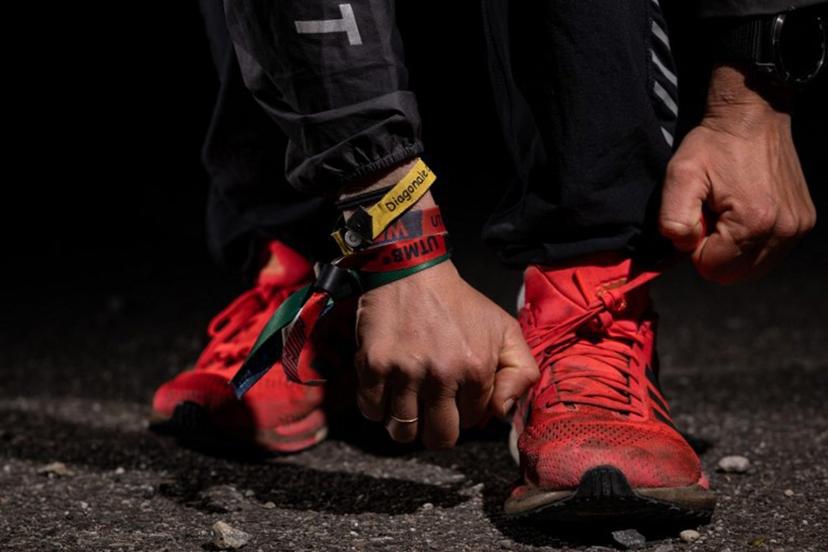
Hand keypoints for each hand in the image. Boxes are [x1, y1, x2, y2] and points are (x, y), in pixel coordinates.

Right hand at [354, 260, 537, 448]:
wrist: (412, 271)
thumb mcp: (505, 329)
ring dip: (405, 424)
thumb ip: (521, 372)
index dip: (464, 411)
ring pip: (403, 431)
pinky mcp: (373, 365)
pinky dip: (377, 409)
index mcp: (476, 368)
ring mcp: (404, 372)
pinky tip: (387, 393)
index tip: (457, 395)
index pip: (471, 421)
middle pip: (439, 437)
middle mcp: (441, 374)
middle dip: (438, 431)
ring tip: (408, 406)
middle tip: (432, 413)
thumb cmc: (459, 302)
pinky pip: (372, 411)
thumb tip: (504, 412)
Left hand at [659, 66, 815, 283]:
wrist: (752, 116)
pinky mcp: (803, 221)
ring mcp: (798, 227)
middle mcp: (784, 230)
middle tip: (712, 215)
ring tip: (728, 211)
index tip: (699, 216)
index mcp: (754, 223)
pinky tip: (744, 211)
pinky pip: (769, 252)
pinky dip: (752, 240)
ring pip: (753, 267)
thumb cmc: (713, 145)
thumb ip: (673, 219)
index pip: (713, 268)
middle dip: (715, 251)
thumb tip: (684, 246)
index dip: (696, 247)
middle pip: (736, 273)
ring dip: (733, 247)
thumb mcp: (680, 176)